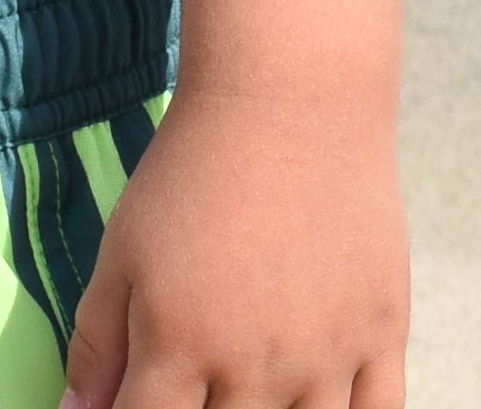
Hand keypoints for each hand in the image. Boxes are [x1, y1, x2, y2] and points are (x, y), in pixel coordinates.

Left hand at [57, 88, 406, 408]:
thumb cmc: (191, 171)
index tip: (136, 401)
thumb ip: (97, 342)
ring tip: (248, 392)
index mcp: (180, 346)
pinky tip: (318, 403)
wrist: (290, 102)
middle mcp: (255, 369)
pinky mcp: (383, 337)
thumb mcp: (123, 248)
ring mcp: (326, 359)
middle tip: (195, 384)